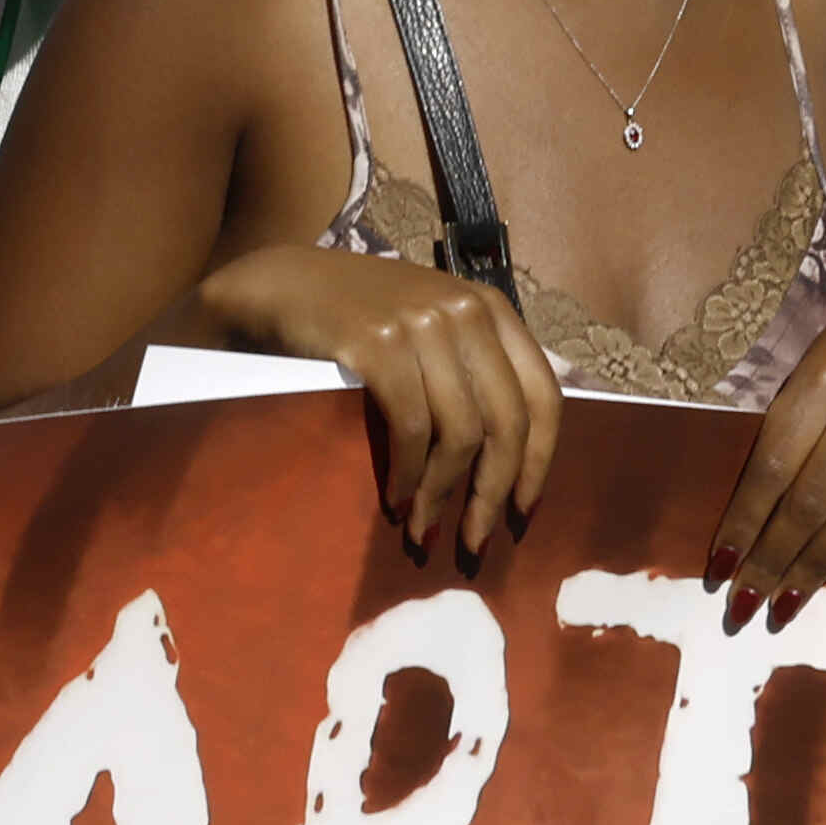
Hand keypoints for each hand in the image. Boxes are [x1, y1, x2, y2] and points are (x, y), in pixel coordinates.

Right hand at [208, 246, 563, 557]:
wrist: (280, 284)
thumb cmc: (357, 318)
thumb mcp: (431, 325)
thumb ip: (473, 366)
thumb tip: (512, 458)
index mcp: (492, 308)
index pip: (545, 395)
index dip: (541, 461)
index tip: (522, 509)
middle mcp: (465, 311)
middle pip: (507, 423)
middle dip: (491, 493)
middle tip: (474, 540)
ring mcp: (422, 323)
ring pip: (459, 433)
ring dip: (441, 494)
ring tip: (422, 529)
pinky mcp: (377, 342)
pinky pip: (411, 427)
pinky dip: (406, 474)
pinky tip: (395, 500)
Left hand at [708, 288, 825, 613]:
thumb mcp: (807, 374)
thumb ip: (788, 436)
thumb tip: (753, 523)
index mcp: (821, 381)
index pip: (773, 468)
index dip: (744, 523)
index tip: (720, 568)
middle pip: (812, 501)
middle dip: (773, 560)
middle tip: (744, 604)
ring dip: (814, 567)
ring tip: (782, 603)